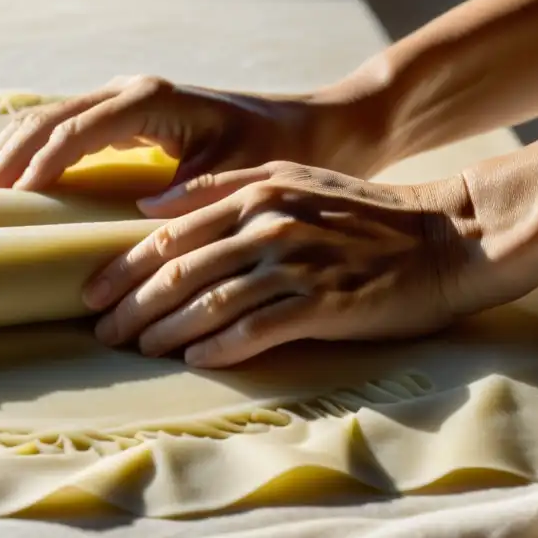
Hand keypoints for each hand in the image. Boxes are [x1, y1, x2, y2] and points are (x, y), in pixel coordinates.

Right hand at [0, 73, 386, 191]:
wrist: (310, 128)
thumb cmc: (277, 153)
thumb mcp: (233, 175)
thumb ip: (184, 195)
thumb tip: (133, 225)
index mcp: (149, 102)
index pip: (72, 133)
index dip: (34, 169)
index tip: (6, 206)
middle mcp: (130, 93)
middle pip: (46, 121)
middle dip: (6, 160)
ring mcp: (125, 101)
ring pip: (48, 120)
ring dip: (11, 154)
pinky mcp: (128, 116)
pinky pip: (65, 130)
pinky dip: (34, 153)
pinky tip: (17, 183)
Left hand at [81, 161, 481, 367]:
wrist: (446, 237)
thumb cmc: (363, 212)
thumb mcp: (291, 177)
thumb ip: (219, 187)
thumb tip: (148, 207)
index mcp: (255, 193)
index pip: (169, 236)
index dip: (123, 270)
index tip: (91, 295)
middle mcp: (269, 225)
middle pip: (180, 272)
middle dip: (132, 307)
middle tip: (102, 333)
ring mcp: (298, 264)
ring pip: (211, 303)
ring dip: (166, 332)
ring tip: (137, 351)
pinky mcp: (326, 302)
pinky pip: (258, 329)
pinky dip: (220, 347)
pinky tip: (195, 360)